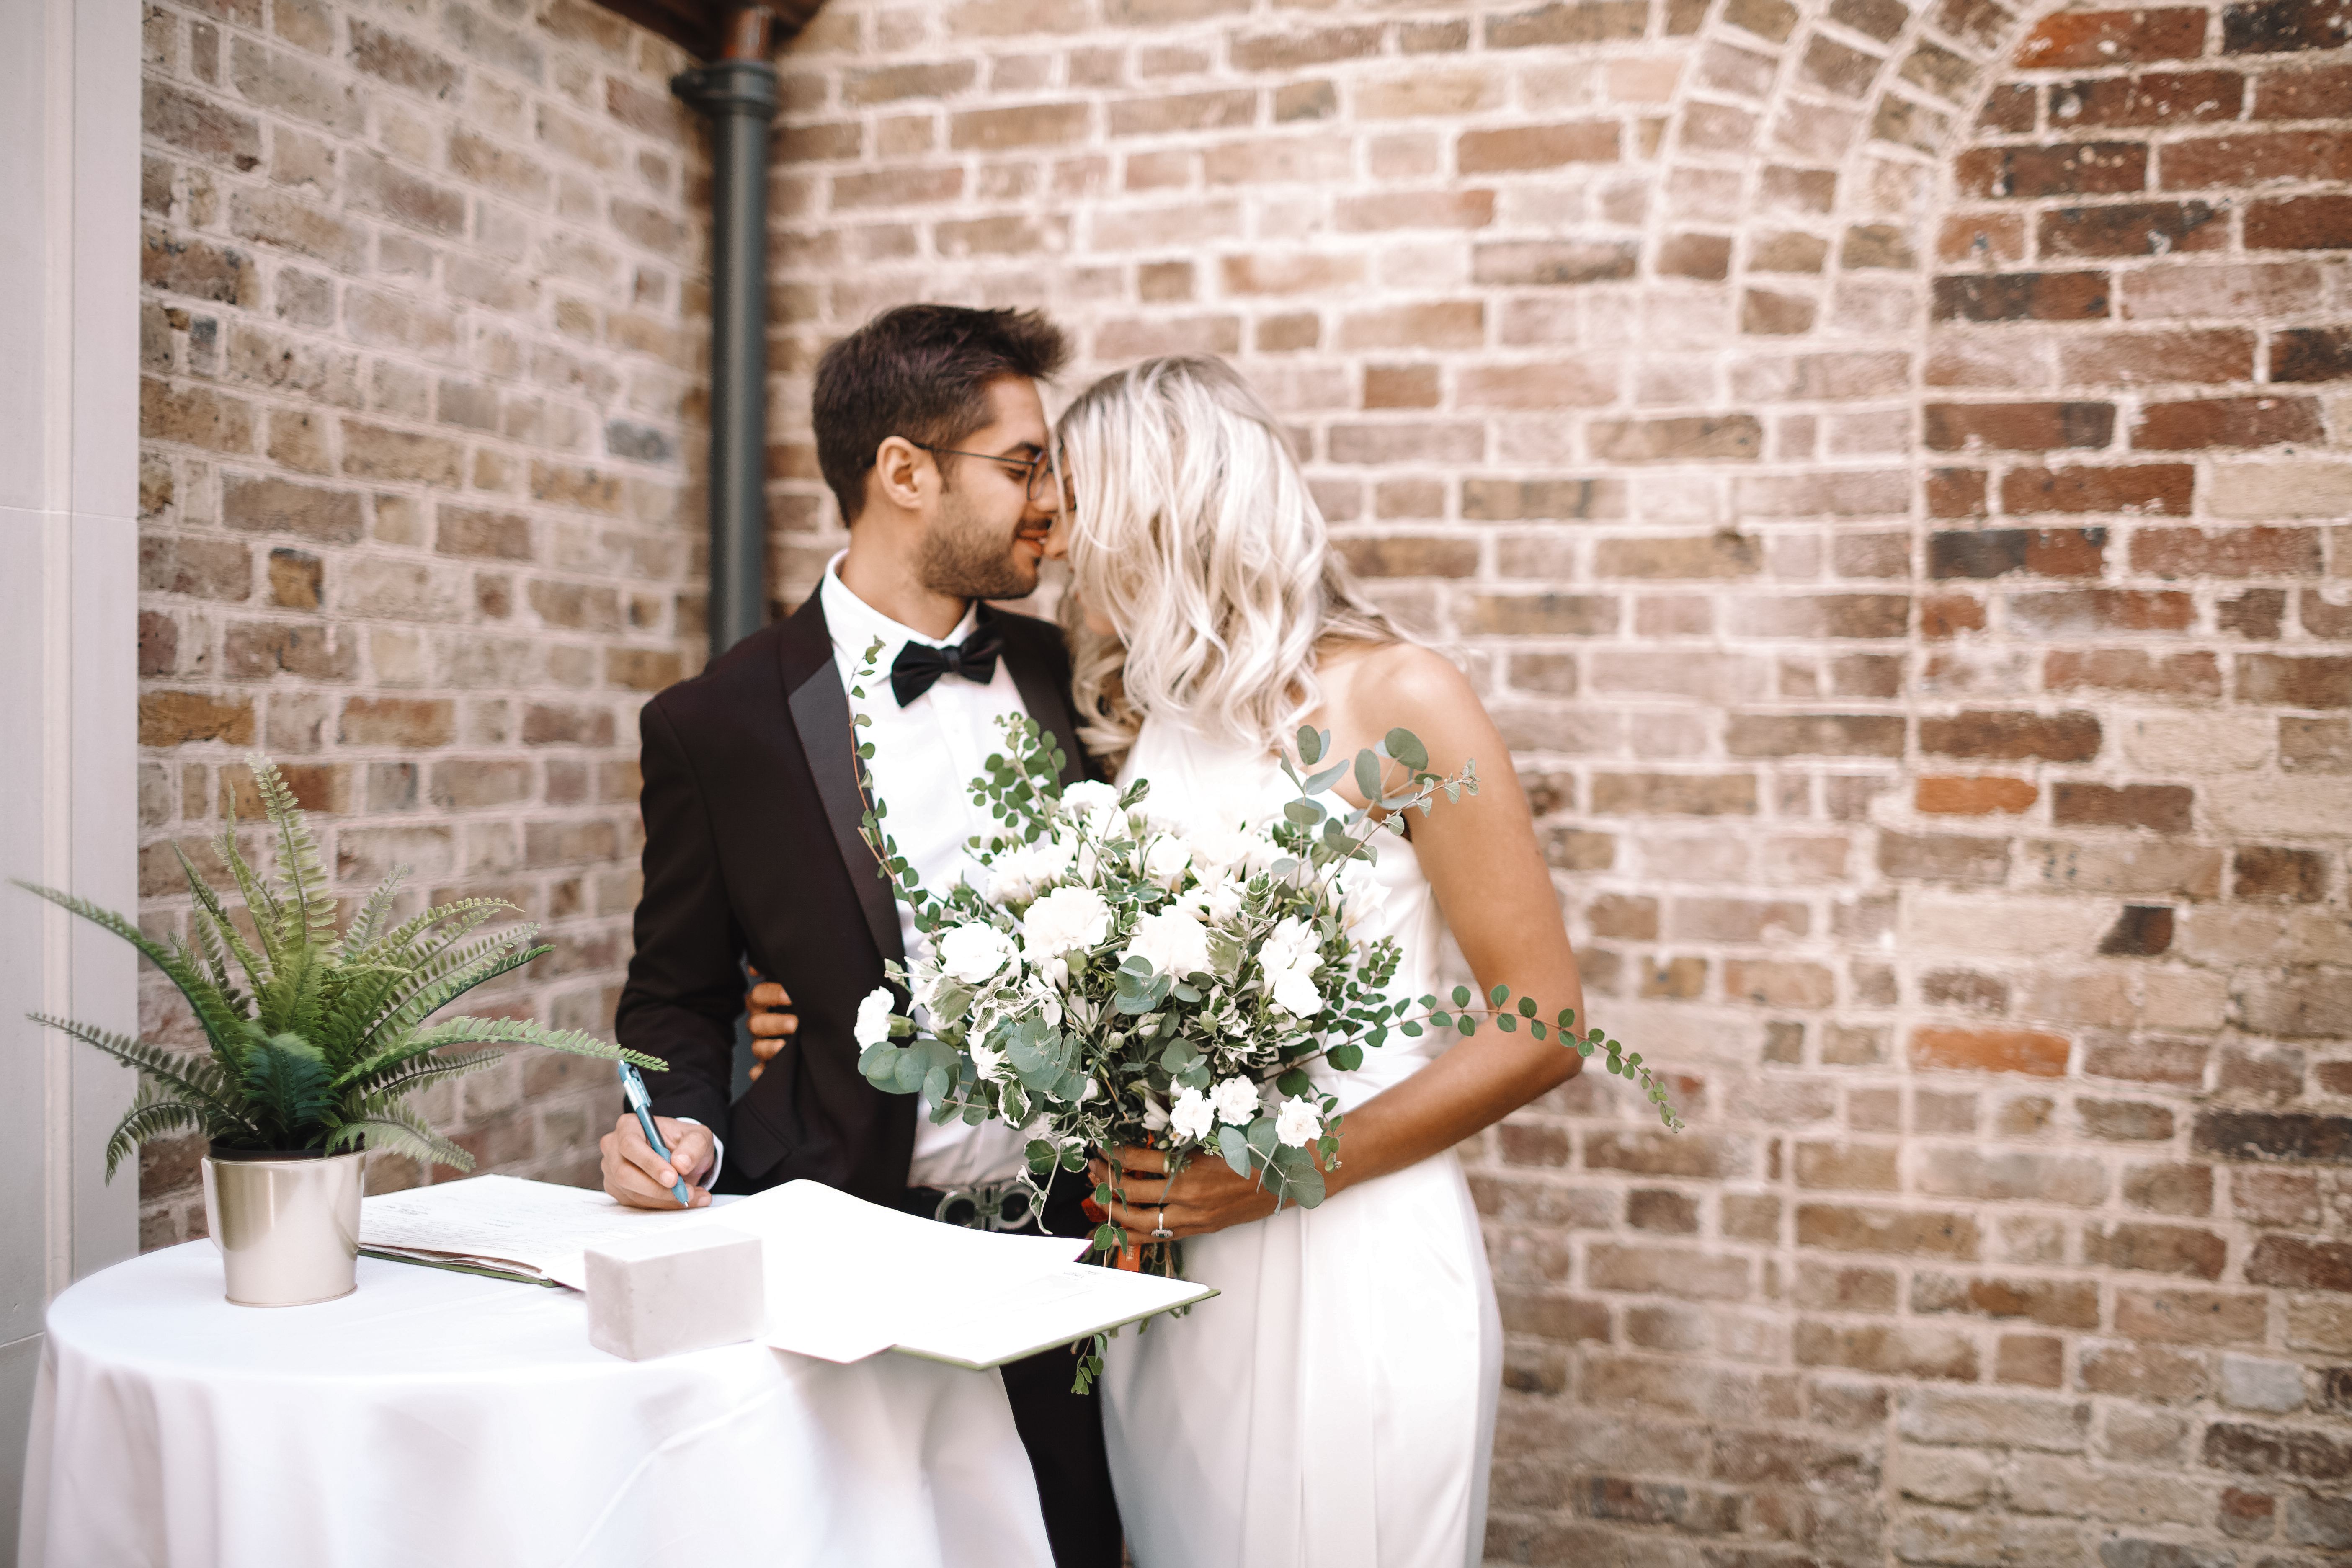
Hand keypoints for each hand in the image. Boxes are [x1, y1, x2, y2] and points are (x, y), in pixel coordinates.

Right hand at [600, 1113, 713, 1208]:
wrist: (681, 1158)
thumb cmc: (685, 1143)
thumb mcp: (698, 1137)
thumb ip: (693, 1146)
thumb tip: (680, 1164)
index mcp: (628, 1126)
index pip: (630, 1145)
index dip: (650, 1163)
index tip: (673, 1178)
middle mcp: (614, 1147)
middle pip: (625, 1173)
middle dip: (657, 1188)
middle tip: (686, 1193)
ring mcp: (612, 1170)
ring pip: (632, 1192)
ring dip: (665, 1199)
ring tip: (693, 1196)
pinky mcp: (617, 1189)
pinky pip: (636, 1204)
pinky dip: (662, 1205)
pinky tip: (681, 1200)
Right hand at [744, 968, 795, 1082]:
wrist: (817, 1029)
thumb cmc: (804, 1002)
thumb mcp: (795, 987)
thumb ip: (782, 974)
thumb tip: (757, 966)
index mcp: (763, 1002)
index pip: (759, 995)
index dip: (772, 994)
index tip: (791, 995)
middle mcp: (759, 1023)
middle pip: (756, 1023)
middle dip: (775, 1023)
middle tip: (795, 1024)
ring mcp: (761, 1044)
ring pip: (757, 1047)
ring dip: (769, 1048)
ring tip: (784, 1047)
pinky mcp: (766, 1065)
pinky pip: (758, 1072)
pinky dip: (761, 1073)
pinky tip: (768, 1072)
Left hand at [1086, 1145, 1285, 1241]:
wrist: (1284, 1178)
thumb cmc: (1253, 1150)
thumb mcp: (1215, 1133)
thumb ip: (1182, 1136)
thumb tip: (1148, 1131)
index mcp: (1192, 1166)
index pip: (1139, 1160)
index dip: (1115, 1154)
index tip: (1103, 1148)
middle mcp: (1189, 1196)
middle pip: (1133, 1192)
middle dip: (1106, 1180)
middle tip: (1092, 1169)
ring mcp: (1193, 1217)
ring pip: (1140, 1221)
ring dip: (1114, 1208)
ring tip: (1098, 1195)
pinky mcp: (1199, 1229)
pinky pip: (1159, 1236)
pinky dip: (1134, 1234)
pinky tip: (1117, 1228)